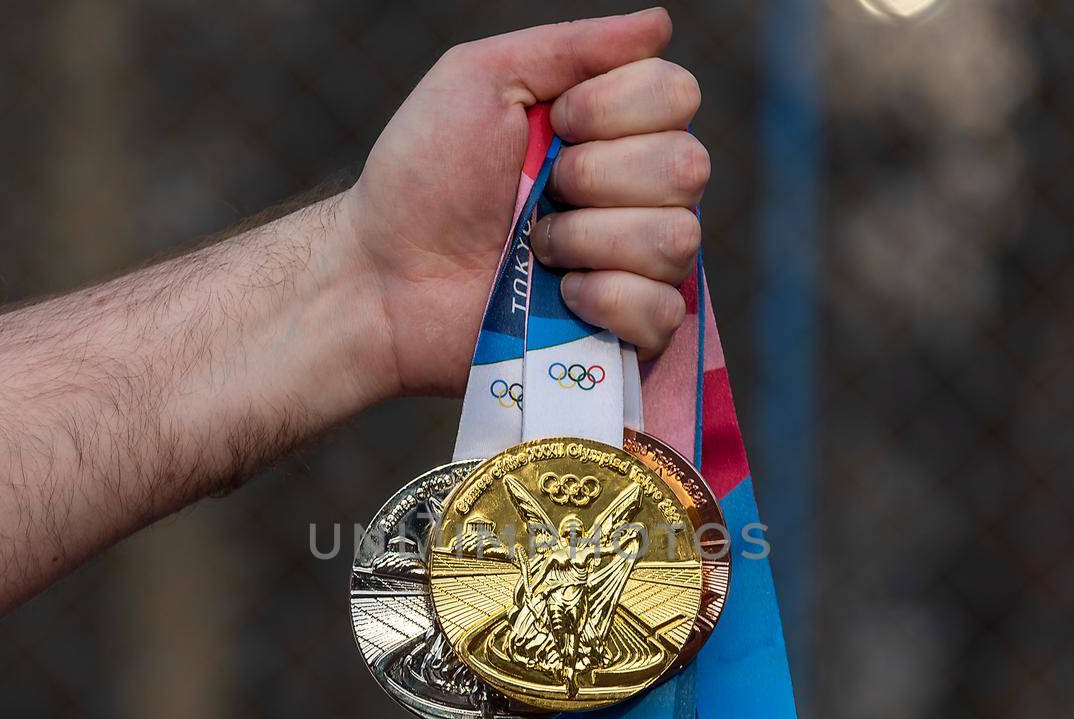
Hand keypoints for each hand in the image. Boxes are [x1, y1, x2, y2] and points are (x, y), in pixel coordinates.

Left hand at [343, 8, 709, 396]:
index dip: (613, 108)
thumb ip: (572, 46)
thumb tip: (660, 22)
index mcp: (615, 129)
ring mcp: (637, 266)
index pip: (678, 95)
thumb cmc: (423, 175)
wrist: (385, 274)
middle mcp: (640, 193)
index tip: (553, 125)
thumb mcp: (481, 79)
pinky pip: (665, 311)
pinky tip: (559, 297)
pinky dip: (607, 301)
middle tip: (537, 194)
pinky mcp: (626, 333)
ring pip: (675, 238)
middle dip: (597, 177)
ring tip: (536, 250)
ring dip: (590, 239)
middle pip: (687, 166)